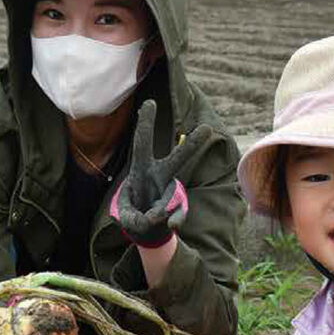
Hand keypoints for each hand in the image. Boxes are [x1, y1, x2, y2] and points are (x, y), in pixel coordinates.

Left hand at [112, 100, 211, 247]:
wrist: (147, 231)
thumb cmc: (133, 213)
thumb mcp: (126, 216)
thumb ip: (134, 218)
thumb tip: (157, 219)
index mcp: (141, 170)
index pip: (142, 144)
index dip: (146, 125)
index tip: (151, 103)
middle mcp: (159, 176)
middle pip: (176, 159)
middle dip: (191, 146)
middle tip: (207, 128)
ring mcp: (171, 192)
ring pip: (172, 197)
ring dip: (158, 211)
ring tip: (150, 217)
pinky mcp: (179, 208)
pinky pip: (177, 215)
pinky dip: (172, 221)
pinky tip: (169, 224)